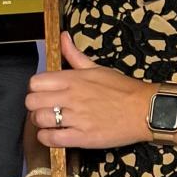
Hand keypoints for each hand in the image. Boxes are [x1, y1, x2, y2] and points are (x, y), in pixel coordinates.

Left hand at [27, 32, 151, 148]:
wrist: (144, 110)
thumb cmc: (122, 89)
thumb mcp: (97, 67)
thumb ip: (74, 54)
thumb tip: (63, 37)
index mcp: (73, 78)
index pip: (36, 82)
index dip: (35, 89)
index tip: (43, 93)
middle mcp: (72, 96)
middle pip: (32, 101)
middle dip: (34, 106)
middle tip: (44, 108)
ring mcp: (77, 117)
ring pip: (39, 120)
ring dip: (40, 122)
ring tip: (49, 122)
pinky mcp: (83, 137)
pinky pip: (51, 138)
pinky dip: (46, 138)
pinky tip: (54, 134)